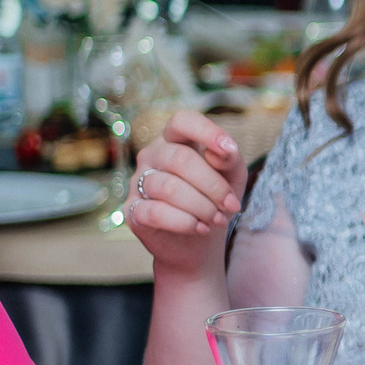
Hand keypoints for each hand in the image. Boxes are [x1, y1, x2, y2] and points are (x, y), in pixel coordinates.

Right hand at [126, 111, 249, 275]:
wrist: (200, 242)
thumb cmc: (216, 201)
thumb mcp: (232, 178)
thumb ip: (230, 160)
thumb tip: (224, 151)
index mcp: (177, 141)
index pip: (182, 122)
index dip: (205, 131)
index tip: (229, 149)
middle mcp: (153, 156)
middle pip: (180, 159)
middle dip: (213, 186)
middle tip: (231, 205)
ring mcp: (138, 181)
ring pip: (168, 187)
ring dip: (201, 207)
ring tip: (217, 219)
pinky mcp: (132, 209)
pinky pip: (155, 212)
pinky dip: (184, 222)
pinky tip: (200, 228)